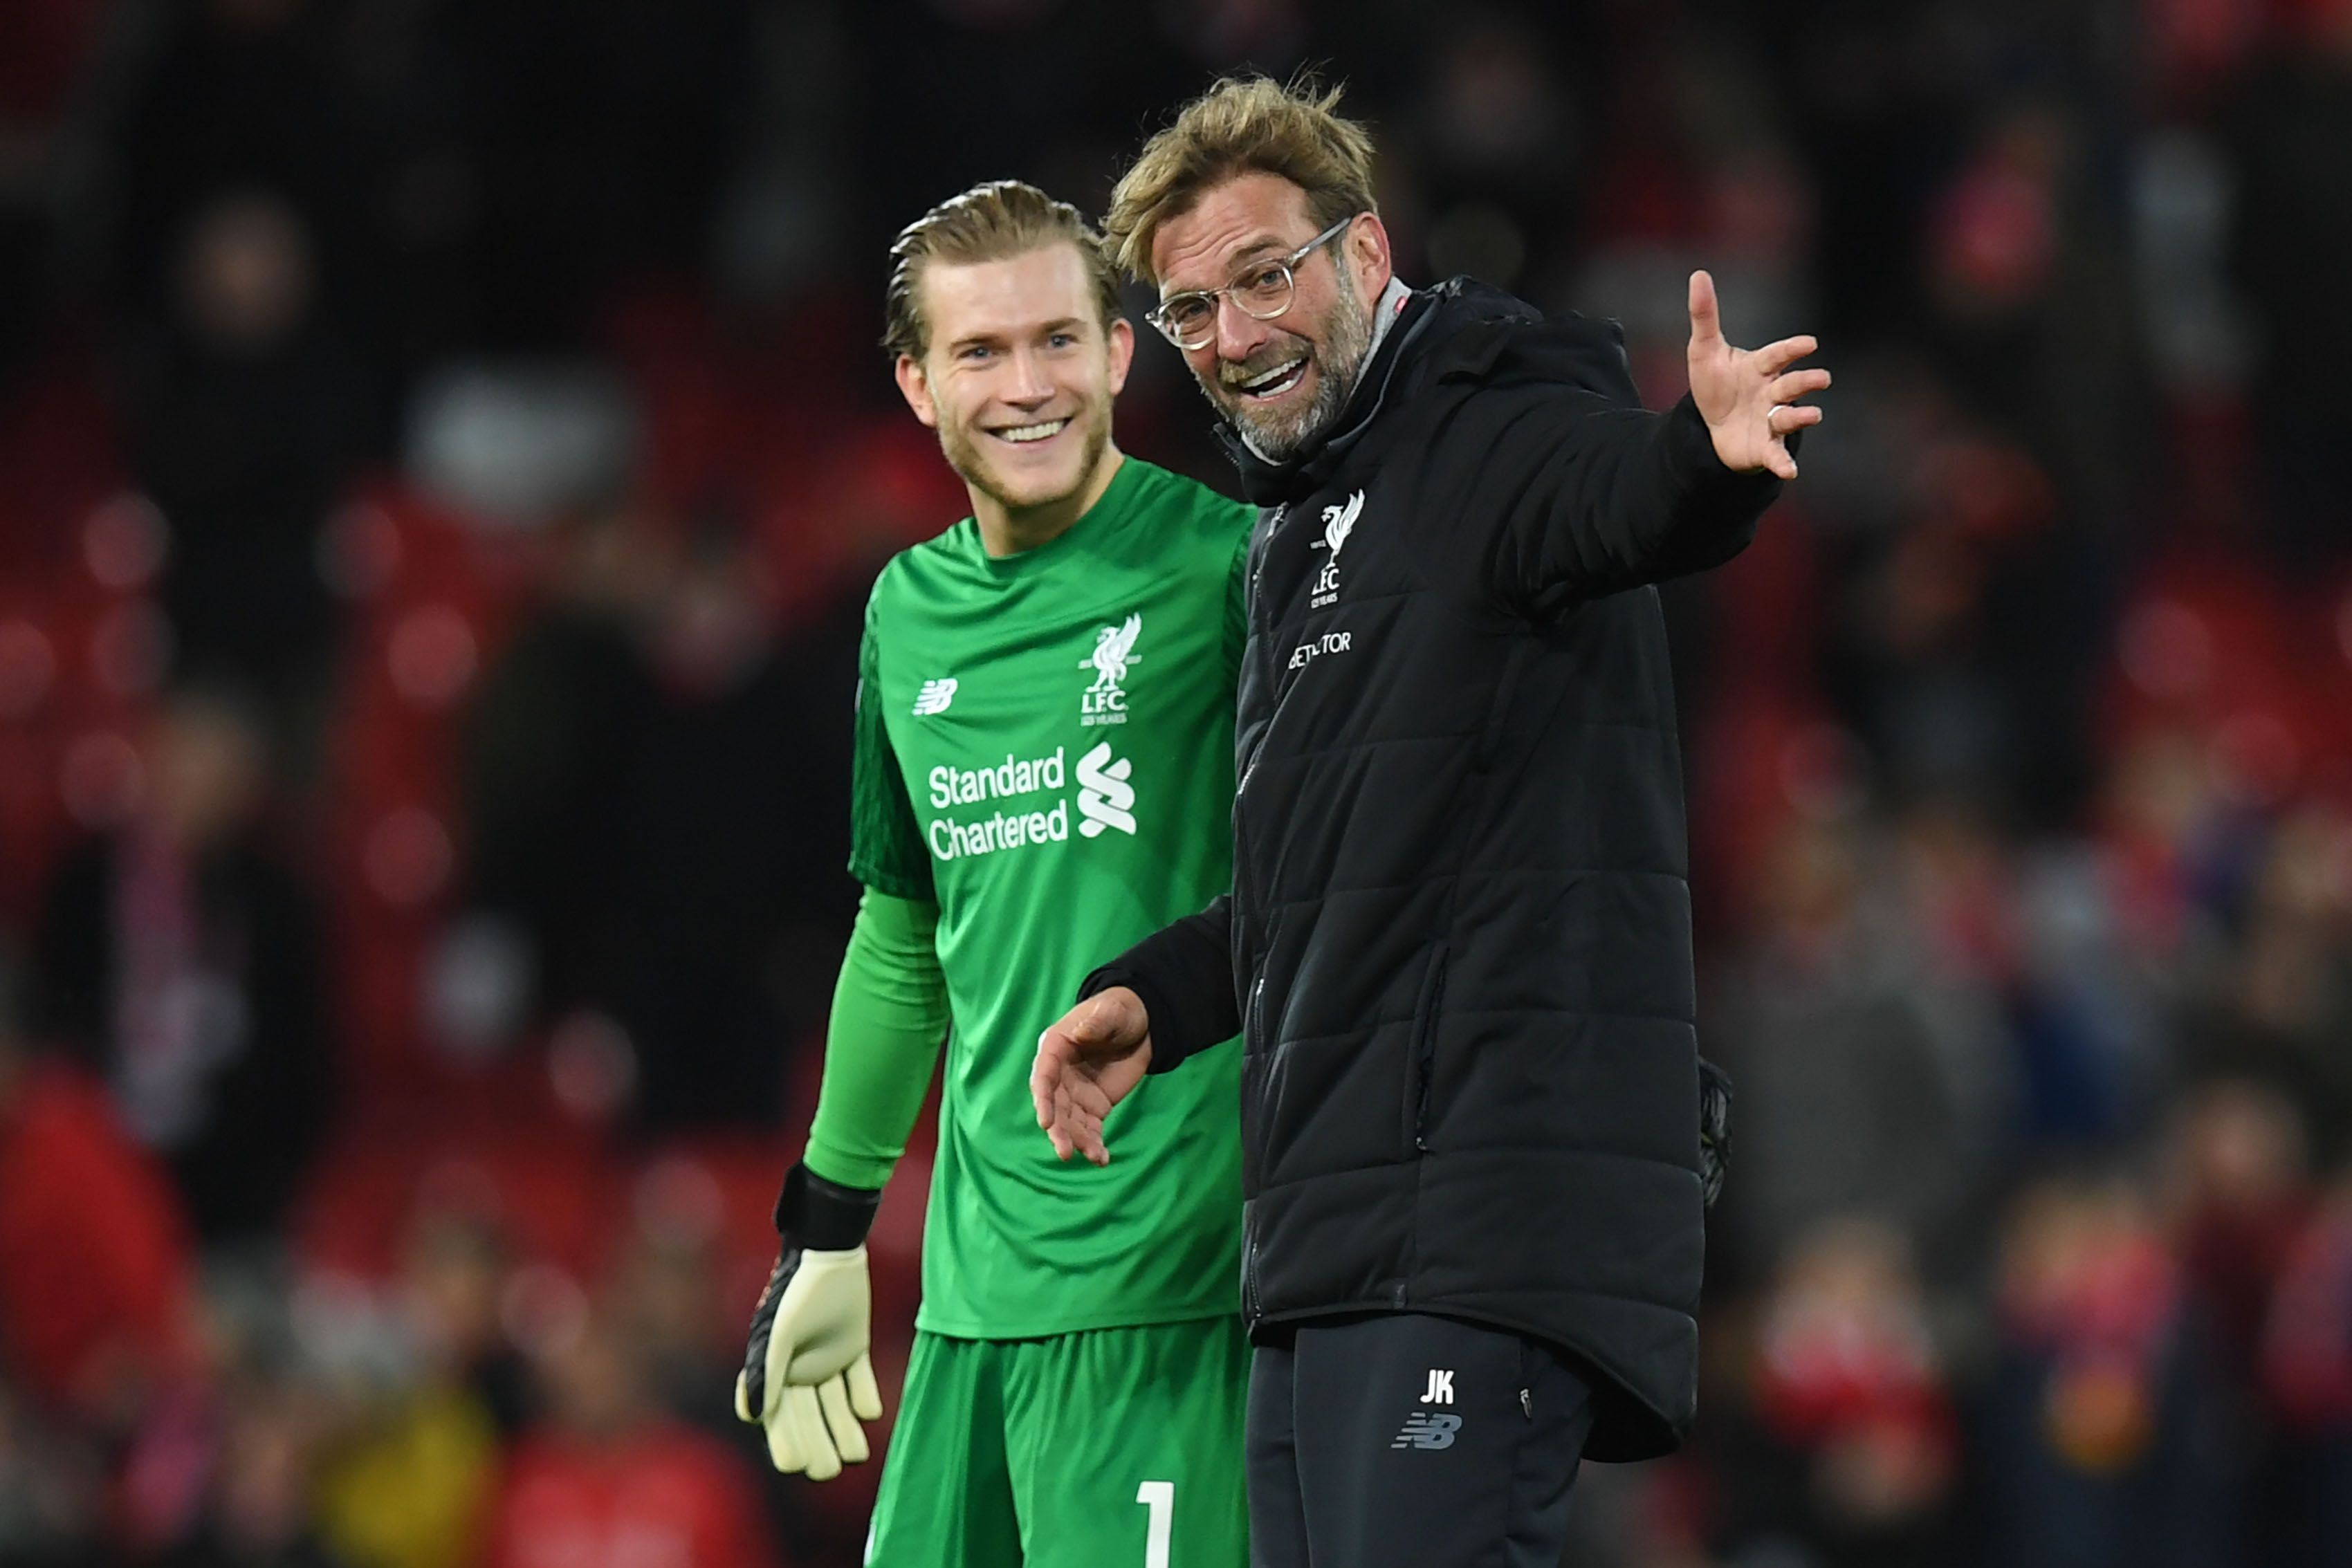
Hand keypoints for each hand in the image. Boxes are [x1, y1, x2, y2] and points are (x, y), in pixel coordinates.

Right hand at [734, 1168, 883, 1479]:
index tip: (794, 1465)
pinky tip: (869, 1413)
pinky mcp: (854, 1345)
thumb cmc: (798, 1290)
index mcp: (776, 1368)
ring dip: (843, 1429)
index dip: (784, 1441)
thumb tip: (752, 1415)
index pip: (779, 1415)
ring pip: (835, 1405)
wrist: (831, 1251)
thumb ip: (766, 1372)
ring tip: (856, 1456)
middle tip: (826, 1472)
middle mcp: (800, 1368)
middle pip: (807, 1417)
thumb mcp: (780, 1332)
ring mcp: (827, 1357)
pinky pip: (859, 1380)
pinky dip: (865, 1397)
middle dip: (816, 1445)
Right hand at [1030, 986, 1153, 1165]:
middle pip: (1054, 1107)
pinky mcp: (1094, 1107)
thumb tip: (1079, 1033)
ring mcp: (1076, 1094)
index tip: (1045, 1121)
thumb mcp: (1111, 1012)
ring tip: (1094, 1157)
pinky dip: (1094, 1145)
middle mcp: (1060, 1075)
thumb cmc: (1119, 1012)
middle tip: (1065, 1152)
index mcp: (1055, 1049)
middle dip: (1058, 1130)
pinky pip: (1090, 1129)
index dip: (1043, 1099)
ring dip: (1078, 1142)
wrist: (1142, 1024)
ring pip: (1070, 1123)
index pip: (1044, 1077)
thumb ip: (1095, 1022)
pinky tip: (1102, 1160)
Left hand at [1685, 269, 1827, 480]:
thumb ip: (1704, 315)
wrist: (1710, 426)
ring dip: (1800, 417)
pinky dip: (1783, 463)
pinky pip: (1776, 455)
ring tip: (1812, 415)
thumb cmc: (1716, 383)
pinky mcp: (1764, 447)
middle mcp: (1772, 392)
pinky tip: (1790, 473)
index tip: (1809, 344)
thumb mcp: (1704, 350)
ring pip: (1789, 417)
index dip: (1792, 349)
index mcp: (1761, 367)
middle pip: (1791, 385)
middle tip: (1821, 378)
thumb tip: (1698, 274)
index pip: (1777, 355)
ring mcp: (1771, 421)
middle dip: (1805, 381)